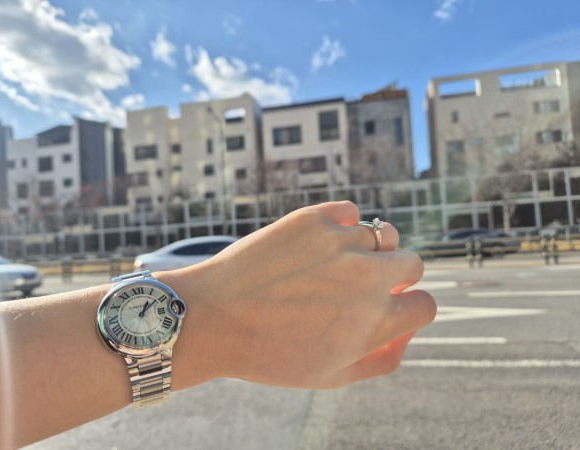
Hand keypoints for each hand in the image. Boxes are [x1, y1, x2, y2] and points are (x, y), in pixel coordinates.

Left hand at [160, 201, 435, 389]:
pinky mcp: (314, 219)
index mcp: (377, 321)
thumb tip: (407, 330)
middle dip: (395, 275)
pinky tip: (317, 243)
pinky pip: (349, 211)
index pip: (426, 304)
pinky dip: (340, 224)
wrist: (210, 319)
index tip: (389, 304)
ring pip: (381, 234)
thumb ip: (382, 359)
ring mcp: (342, 243)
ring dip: (366, 249)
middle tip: (360, 283)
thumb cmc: (269, 353)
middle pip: (412, 262)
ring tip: (333, 264)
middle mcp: (368, 278)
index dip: (409, 306)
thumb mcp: (330, 375)